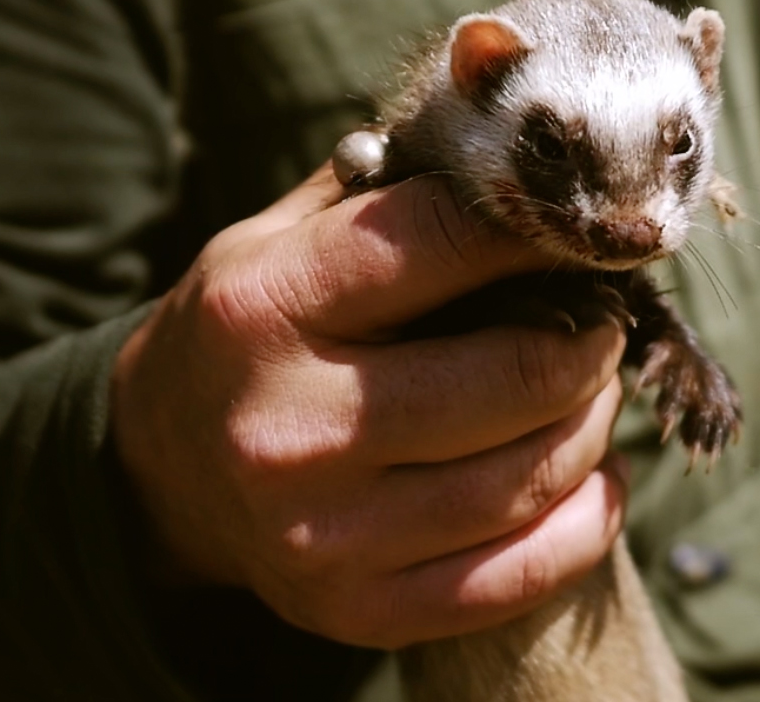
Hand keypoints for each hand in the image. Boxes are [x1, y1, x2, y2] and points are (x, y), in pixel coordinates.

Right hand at [110, 167, 628, 648]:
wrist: (160, 471)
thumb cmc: (248, 331)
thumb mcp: (277, 237)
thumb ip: (383, 192)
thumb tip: (515, 150)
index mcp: (268, 305)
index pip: (445, 242)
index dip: (538, 227)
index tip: (583, 224)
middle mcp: (290, 426)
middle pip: (516, 374)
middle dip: (589, 338)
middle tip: (599, 318)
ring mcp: (324, 532)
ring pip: (530, 475)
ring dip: (592, 423)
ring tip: (588, 388)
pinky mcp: (357, 609)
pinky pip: (521, 574)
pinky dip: (584, 519)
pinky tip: (588, 476)